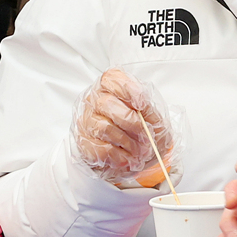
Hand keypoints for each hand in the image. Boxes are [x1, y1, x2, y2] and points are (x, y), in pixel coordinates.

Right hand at [72, 68, 174, 184]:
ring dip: (127, 143)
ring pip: (103, 128)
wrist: (137, 151)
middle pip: (106, 104)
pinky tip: (128, 158)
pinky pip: (99, 149)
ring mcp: (87, 120)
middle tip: (146, 137)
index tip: (142, 104)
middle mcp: (94, 99)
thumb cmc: (143, 127)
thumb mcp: (152, 115)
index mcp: (111, 86)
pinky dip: (119, 156)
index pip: (111, 78)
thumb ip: (148, 109)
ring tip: (140, 151)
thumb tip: (141, 108)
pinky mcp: (84, 142)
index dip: (127, 89)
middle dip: (131, 123)